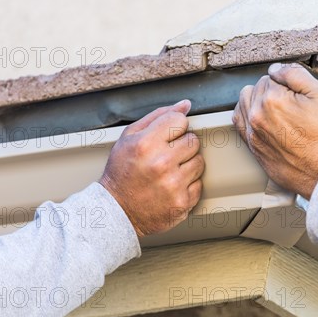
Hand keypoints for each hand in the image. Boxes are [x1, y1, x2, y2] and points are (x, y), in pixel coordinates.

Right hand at [100, 100, 203, 236]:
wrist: (117, 211)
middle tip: (167, 155)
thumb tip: (185, 105)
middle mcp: (161, 164)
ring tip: (169, 171)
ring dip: (187, 164)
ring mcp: (173, 185)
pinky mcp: (182, 202)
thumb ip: (158, 117)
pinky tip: (171, 185)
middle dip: (182, 146)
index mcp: (146, 144)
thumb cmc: (121, 172)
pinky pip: (199, 183)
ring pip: (200, 161)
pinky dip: (188, 184)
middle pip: (193, 140)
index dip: (174, 128)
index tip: (166, 137)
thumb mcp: (129, 138)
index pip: (180, 121)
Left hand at [233, 63, 317, 198]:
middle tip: (292, 103)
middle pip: (257, 88)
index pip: (272, 76)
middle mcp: (257, 115)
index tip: (298, 94)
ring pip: (245, 101)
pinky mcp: (252, 146)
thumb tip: (276, 69)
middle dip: (273, 90)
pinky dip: (247, 114)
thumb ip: (295, 74)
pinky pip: (239, 121)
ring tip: (277, 108)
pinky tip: (260, 116)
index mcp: (272, 99)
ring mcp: (252, 132)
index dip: (287, 83)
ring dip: (257, 100)